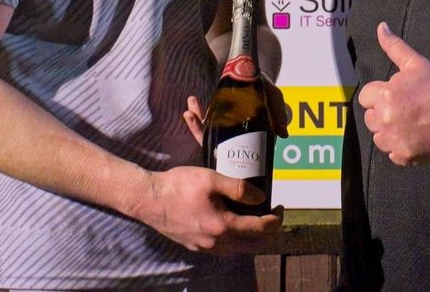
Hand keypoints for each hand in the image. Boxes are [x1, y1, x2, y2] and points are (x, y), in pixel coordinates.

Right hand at [130, 165, 283, 252]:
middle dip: (267, 233)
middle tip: (271, 216)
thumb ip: (239, 188)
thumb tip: (261, 197)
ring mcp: (204, 248)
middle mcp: (216, 243)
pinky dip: (234, 241)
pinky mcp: (194, 246)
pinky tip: (230, 225)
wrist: (149, 199)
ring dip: (251, 239)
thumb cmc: (179, 186)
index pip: (260, 229)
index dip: (275, 219)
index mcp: (223, 226)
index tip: (280, 207)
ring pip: (237, 251)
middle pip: (253, 246)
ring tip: (253, 220)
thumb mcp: (212, 179)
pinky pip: (222, 250)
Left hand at [183, 79, 289, 145]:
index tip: (218, 145)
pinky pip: (203, 119)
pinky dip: (196, 114)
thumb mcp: (273, 97)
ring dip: (196, 121)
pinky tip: (191, 106)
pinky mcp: (215, 114)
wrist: (250, 68)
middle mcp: (233, 132)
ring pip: (208, 129)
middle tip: (193, 119)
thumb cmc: (262, 86)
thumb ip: (277, 113)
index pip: (238, 146)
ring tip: (189, 111)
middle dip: (203, 131)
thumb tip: (283, 134)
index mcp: (247, 134)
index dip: (228, 150)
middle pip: (216, 139)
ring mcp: (223, 124)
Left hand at [356, 22, 429, 166]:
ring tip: (409, 124)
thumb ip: (394, 46)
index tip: (396, 95)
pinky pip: (392, 154)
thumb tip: (381, 26)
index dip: (379, 95)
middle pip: (370, 118)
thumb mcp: (416, 63)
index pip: (366, 97)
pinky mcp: (404, 156)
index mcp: (385, 95)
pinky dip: (400, 148)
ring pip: (378, 138)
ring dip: (389, 132)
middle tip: (404, 110)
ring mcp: (394, 140)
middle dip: (382, 114)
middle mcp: (385, 119)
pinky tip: (414, 138)